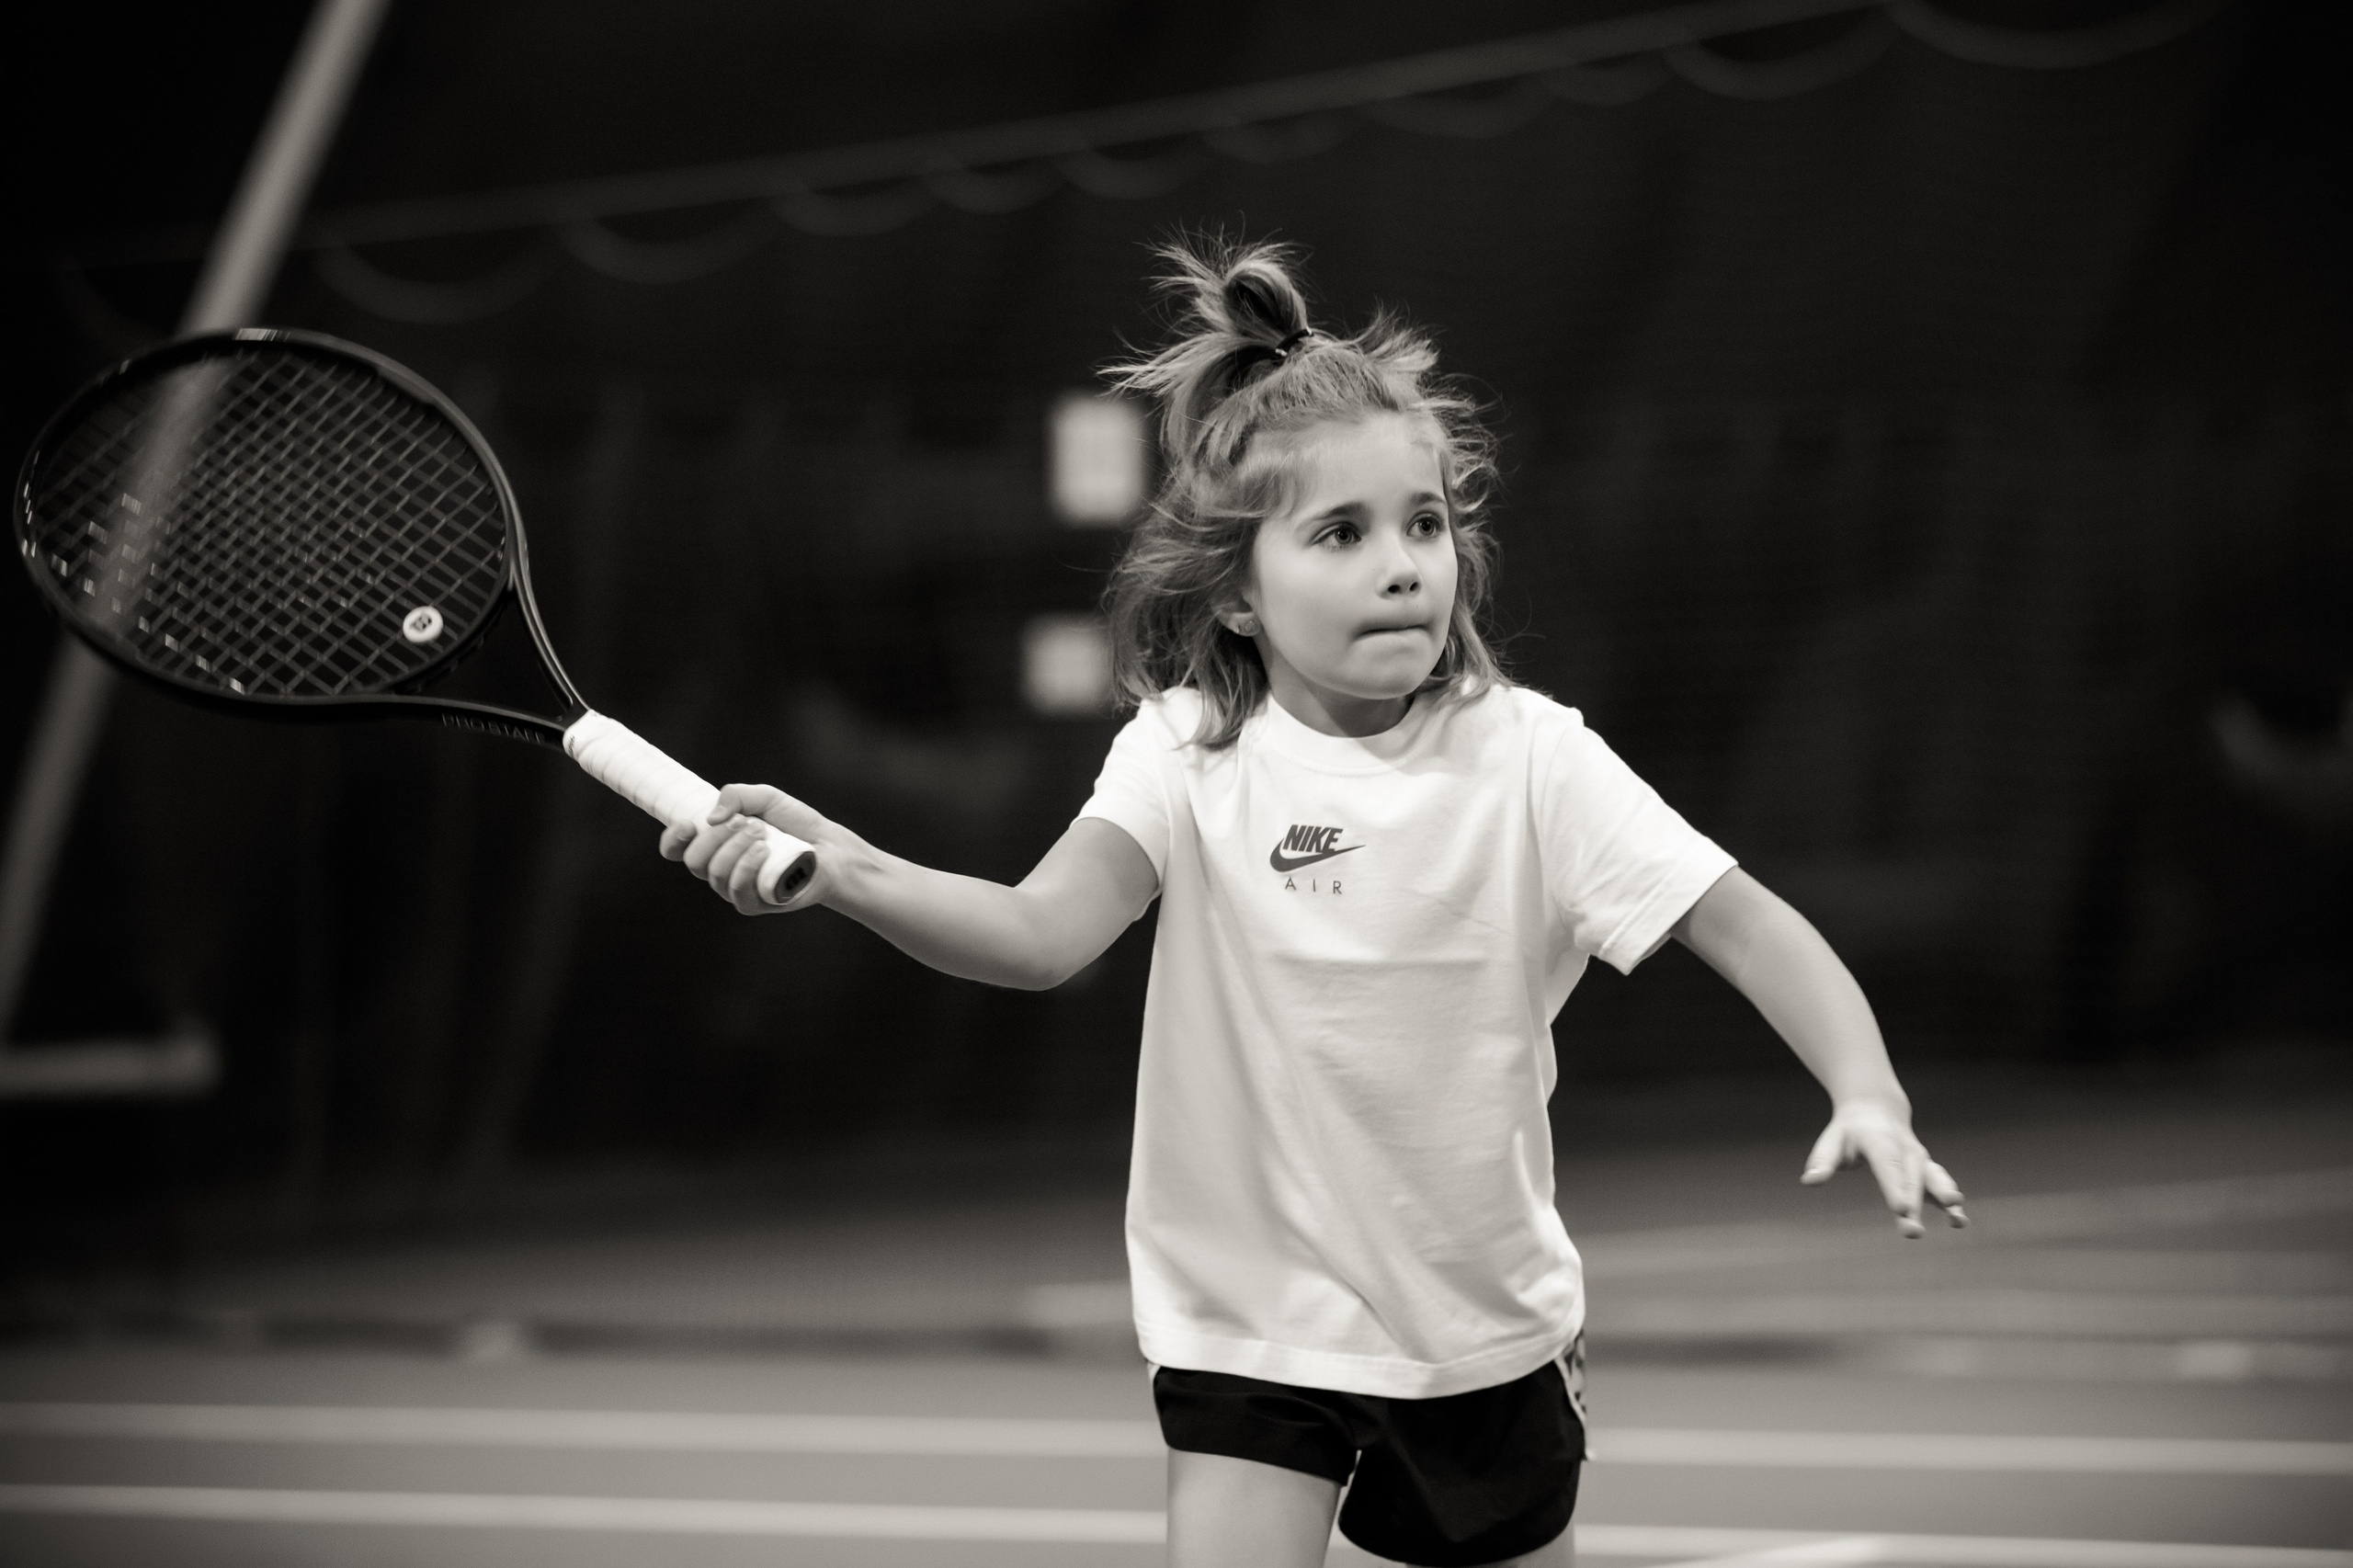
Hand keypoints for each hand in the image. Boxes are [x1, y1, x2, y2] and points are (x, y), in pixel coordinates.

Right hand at [658, 782, 832, 915]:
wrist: (830, 847)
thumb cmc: (795, 823)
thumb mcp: (766, 797)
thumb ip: (736, 795)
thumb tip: (710, 818)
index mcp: (714, 844)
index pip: (676, 849)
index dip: (673, 839)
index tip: (689, 823)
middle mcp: (719, 868)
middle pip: (694, 860)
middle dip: (716, 837)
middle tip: (746, 822)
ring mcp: (735, 888)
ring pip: (715, 873)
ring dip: (735, 847)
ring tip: (762, 833)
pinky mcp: (754, 903)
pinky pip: (737, 890)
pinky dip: (747, 867)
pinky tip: (764, 851)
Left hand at [1802, 1100, 1966, 1237]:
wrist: (1876, 1108)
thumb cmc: (1849, 1131)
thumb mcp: (1831, 1140)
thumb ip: (1822, 1161)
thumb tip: (1809, 1181)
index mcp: (1879, 1140)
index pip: (1887, 1165)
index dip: (1895, 1186)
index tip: (1901, 1208)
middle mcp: (1904, 1148)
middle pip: (1910, 1178)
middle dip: (1914, 1204)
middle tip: (1913, 1231)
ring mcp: (1918, 1158)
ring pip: (1933, 1178)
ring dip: (1943, 1198)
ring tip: (1957, 1219)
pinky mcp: (1927, 1168)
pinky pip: (1940, 1183)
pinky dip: (1951, 1201)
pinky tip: (1960, 1219)